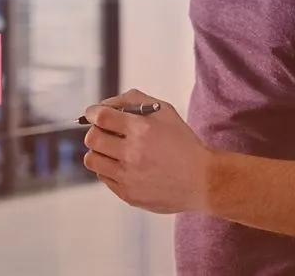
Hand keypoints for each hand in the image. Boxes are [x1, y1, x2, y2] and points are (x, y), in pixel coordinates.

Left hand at [82, 89, 212, 214]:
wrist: (201, 180)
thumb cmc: (183, 144)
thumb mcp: (165, 112)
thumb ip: (134, 101)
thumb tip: (104, 105)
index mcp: (142, 130)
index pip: (102, 117)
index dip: (93, 112)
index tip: (93, 114)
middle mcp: (132, 154)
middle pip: (92, 138)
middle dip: (96, 131)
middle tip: (106, 132)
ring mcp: (128, 177)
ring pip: (92, 159)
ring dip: (100, 151)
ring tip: (115, 150)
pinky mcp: (127, 194)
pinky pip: (103, 177)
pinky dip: (109, 169)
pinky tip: (126, 165)